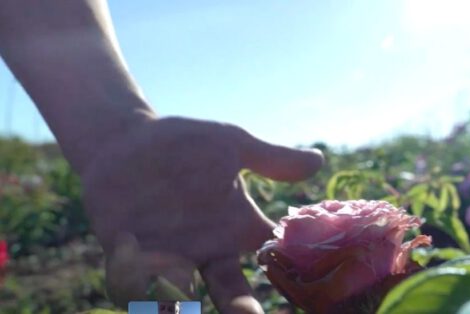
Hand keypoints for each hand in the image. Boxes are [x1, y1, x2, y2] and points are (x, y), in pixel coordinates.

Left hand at [82, 117, 323, 312]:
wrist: (123, 142)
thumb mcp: (232, 145)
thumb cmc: (184, 145)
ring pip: (183, 299)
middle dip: (243, 309)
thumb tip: (320, 160)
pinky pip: (134, 283)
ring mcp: (168, 258)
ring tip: (184, 304)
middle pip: (232, 293)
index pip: (275, 256)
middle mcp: (207, 251)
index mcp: (236, 228)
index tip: (318, 283)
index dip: (296, 269)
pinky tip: (140, 273)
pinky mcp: (127, 257)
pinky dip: (138, 283)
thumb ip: (273, 159)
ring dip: (184, 306)